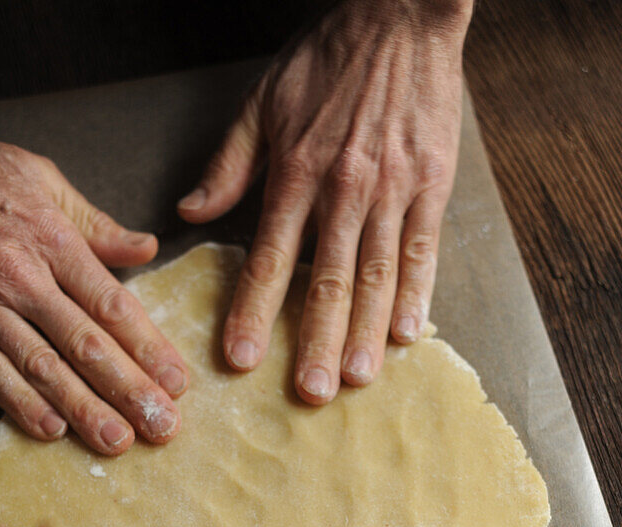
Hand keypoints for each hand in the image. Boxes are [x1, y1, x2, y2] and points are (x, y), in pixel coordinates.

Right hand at [0, 133, 188, 452]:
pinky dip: (18, 401)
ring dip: (83, 407)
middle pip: (86, 343)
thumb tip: (147, 247)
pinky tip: (50, 428)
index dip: (148, 347)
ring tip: (116, 440)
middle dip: (128, 389)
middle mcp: (23, 278)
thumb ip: (95, 223)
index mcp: (53, 242)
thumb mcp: (40, 179)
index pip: (112, 304)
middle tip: (160, 426)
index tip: (176, 381)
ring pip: (42, 365)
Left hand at [178, 0, 471, 403]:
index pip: (269, 259)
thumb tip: (191, 211)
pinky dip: (418, 292)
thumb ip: (229, 164)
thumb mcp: (263, 101)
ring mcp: (392, 190)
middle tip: (312, 392)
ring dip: (367, 331)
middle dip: (318, 342)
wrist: (400, 13)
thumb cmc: (328, 58)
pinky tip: (408, 332)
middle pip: (327, 281)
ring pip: (378, 273)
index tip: (242, 358)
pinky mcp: (431, 185)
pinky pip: (424, 248)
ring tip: (359, 377)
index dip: (255, 312)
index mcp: (295, 173)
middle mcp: (343, 190)